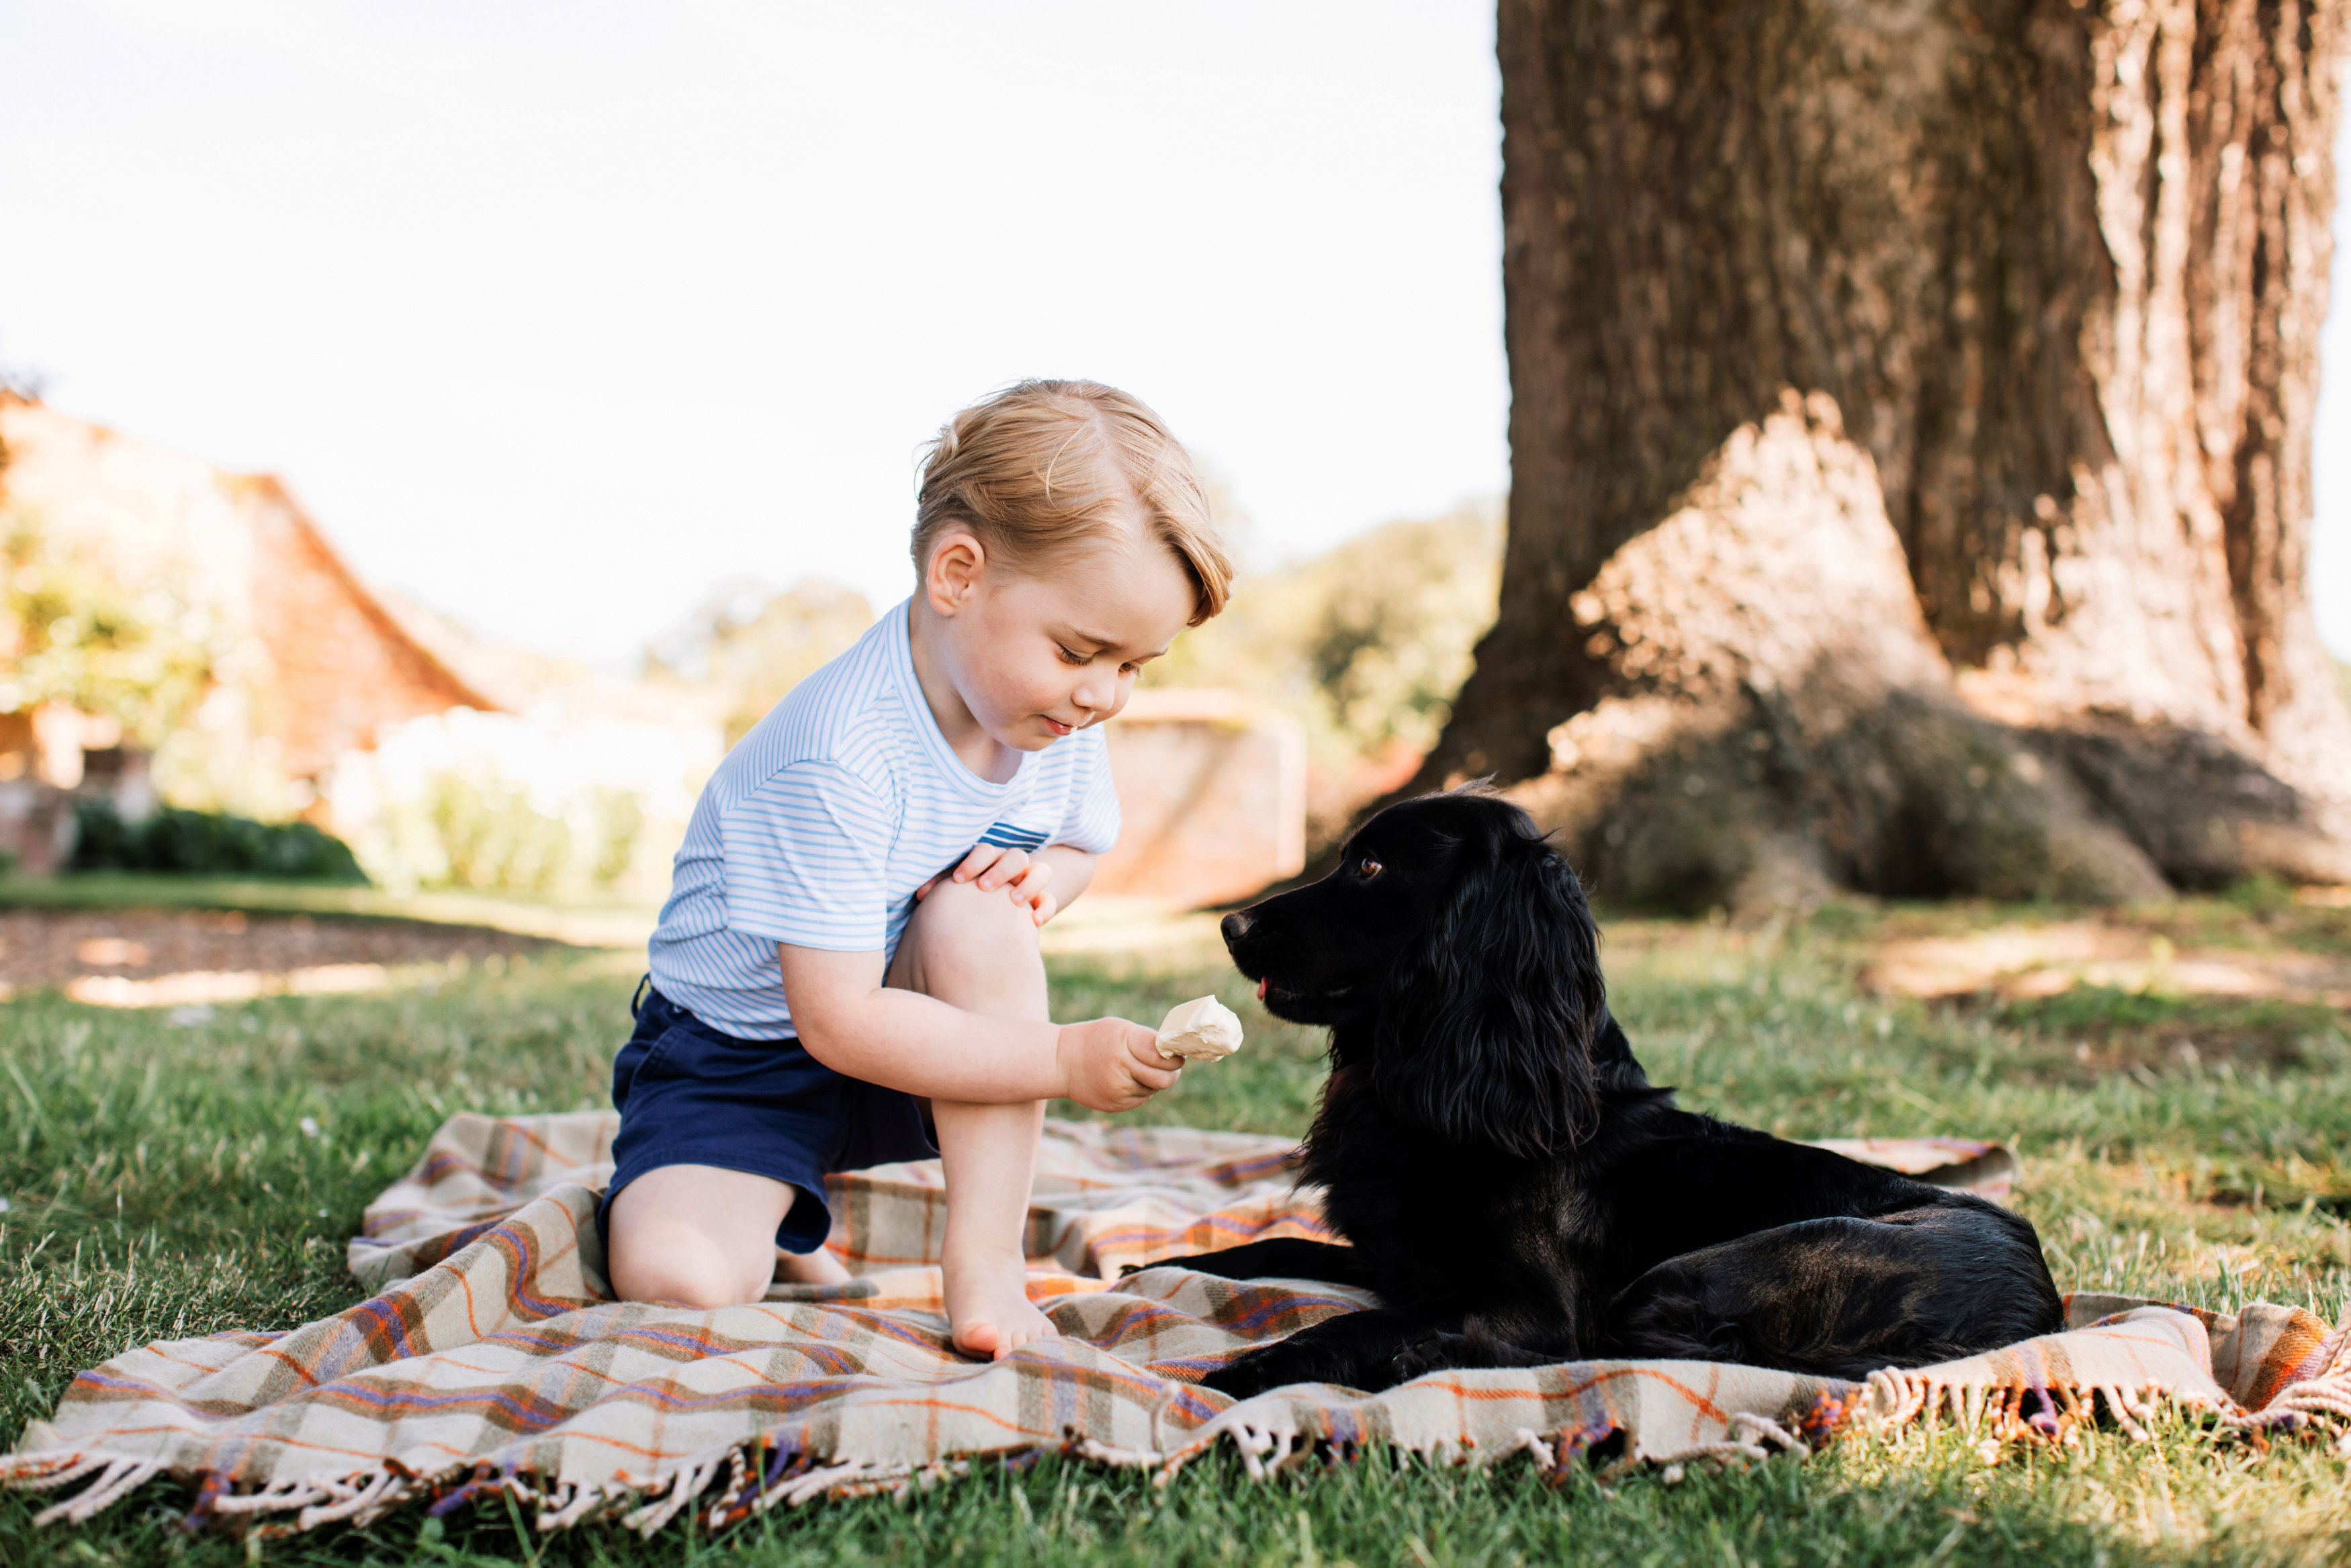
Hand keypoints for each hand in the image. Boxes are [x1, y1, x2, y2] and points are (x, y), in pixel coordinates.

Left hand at [916, 844, 1058, 925]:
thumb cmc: (967, 896)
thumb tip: (920, 894)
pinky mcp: (1040, 901)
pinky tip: (1034, 922)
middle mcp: (1012, 866)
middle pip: (1015, 856)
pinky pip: (1050, 899)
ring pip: (1040, 871)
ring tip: (1013, 900)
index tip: (958, 880)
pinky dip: (1045, 908)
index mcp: (990, 859)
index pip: (986, 850)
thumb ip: (940, 887)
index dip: (974, 862)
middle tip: (983, 887)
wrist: (992, 910)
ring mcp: (1029, 882)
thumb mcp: (955, 888)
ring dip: (1028, 884)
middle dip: (1000, 870)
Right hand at [1054, 1017, 1180, 1111]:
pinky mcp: (1115, 1105)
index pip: (1162, 1056)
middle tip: (1173, 1066)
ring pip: (1153, 1089)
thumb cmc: (1095, 1039)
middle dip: (1172, 1073)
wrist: (1061, 1062)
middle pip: (1164, 1078)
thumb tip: (1176, 1054)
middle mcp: (1120, 1069)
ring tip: (1140, 1069)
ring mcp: (1117, 1091)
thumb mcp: (1120, 1029)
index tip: (1178, 1054)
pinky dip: (1141, 1090)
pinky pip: (1141, 1099)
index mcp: (1123, 1044)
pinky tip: (1128, 1079)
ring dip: (1154, 1081)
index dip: (1175, 1057)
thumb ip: (1147, 1040)